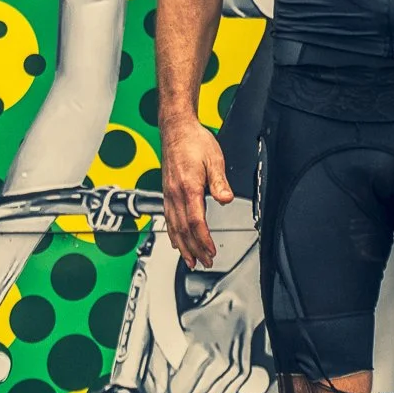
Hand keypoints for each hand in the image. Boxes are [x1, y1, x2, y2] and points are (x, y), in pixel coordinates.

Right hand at [160, 118, 232, 268]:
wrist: (176, 129)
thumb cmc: (194, 141)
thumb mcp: (214, 159)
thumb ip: (219, 181)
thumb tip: (226, 198)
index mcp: (188, 187)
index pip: (196, 222)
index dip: (203, 240)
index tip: (211, 252)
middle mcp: (175, 194)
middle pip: (184, 230)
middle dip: (194, 249)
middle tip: (203, 263)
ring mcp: (169, 194)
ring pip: (173, 227)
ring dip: (182, 246)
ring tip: (189, 260)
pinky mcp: (167, 192)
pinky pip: (168, 218)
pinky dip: (172, 234)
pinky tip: (176, 241)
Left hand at [166, 282, 258, 392]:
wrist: (235, 308)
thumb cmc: (203, 317)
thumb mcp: (175, 331)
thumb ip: (161, 359)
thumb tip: (160, 388)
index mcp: (200, 352)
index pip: (179, 391)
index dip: (173, 386)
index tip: (173, 377)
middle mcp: (219, 363)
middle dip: (184, 392)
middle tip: (184, 378)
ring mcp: (233, 370)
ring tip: (197, 379)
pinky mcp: (243, 374)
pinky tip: (210, 382)